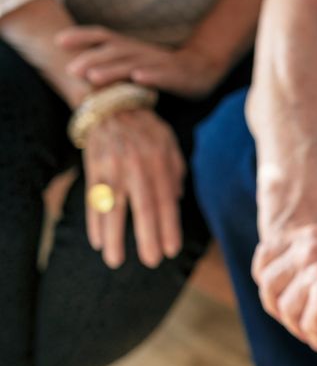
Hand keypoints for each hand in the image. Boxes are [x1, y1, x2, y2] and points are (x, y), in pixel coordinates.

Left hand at [58, 26, 225, 97]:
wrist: (202, 69)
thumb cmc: (161, 68)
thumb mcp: (133, 61)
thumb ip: (110, 62)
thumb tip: (79, 68)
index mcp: (128, 46)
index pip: (102, 36)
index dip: (81, 36)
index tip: (59, 41)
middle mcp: (140, 51)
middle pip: (113, 51)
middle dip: (91, 59)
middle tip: (71, 70)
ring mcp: (158, 63)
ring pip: (132, 64)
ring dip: (113, 70)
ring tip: (94, 77)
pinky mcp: (176, 76)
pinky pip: (162, 76)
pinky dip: (150, 77)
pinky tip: (138, 80)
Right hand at [83, 108, 184, 268]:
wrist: (111, 103)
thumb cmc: (146, 129)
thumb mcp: (170, 144)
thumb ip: (175, 173)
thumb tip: (176, 201)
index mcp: (159, 163)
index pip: (166, 202)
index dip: (169, 227)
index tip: (172, 250)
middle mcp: (136, 167)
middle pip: (142, 208)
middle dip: (147, 237)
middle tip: (151, 261)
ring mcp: (112, 168)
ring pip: (112, 207)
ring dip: (113, 236)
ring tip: (115, 260)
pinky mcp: (92, 168)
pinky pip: (91, 200)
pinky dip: (93, 222)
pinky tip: (97, 241)